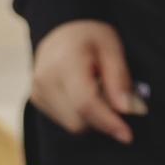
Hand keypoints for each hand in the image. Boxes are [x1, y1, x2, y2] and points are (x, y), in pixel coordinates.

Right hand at [28, 19, 142, 144]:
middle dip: (103, 119)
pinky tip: (83, 94)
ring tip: (98, 91)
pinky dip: (80, 115)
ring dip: (92, 118)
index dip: (108, 122)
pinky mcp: (37, 99)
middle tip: (116, 100)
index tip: (127, 135)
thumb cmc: (90, 37)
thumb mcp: (112, 47)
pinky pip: (64, 121)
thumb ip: (119, 78)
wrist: (61, 29)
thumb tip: (127, 110)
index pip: (86, 103)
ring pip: (72, 125)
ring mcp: (38, 91)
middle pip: (79, 120)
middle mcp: (45, 79)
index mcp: (65, 62)